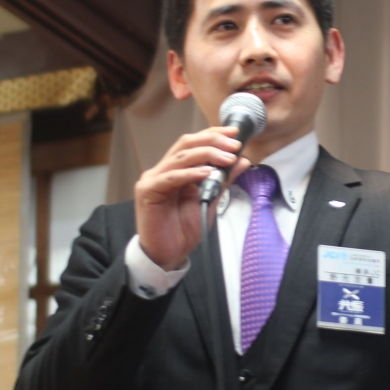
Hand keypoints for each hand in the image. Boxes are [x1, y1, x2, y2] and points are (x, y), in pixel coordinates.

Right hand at [134, 126, 251, 269]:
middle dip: (212, 141)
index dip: (213, 135)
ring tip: (227, 158)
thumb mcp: (210, 200)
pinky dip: (189, 173)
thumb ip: (223, 180)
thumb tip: (241, 160)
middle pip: (186, 144)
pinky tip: (206, 173)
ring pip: (180, 157)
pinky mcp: (147, 192)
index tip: (234, 134)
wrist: (168, 255)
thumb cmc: (183, 229)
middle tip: (233, 145)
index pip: (193, 143)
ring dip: (206, 155)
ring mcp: (153, 179)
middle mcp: (162, 170)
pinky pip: (170, 177)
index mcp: (176, 169)